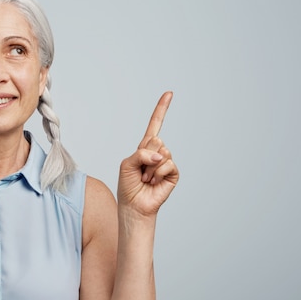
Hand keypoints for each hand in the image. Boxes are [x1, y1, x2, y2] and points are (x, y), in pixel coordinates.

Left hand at [117, 91, 178, 216]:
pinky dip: (158, 173)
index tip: (169, 93)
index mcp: (145, 147)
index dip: (162, 109)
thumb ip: (141, 153)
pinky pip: (168, 164)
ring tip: (146, 178)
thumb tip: (161, 155)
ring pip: (162, 152)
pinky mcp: (173, 173)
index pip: (155, 124)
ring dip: (150, 168)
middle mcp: (157, 152)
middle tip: (140, 172)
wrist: (134, 205)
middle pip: (156, 140)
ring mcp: (166, 162)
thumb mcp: (127, 164)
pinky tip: (154, 182)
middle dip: (145, 156)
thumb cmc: (128, 185)